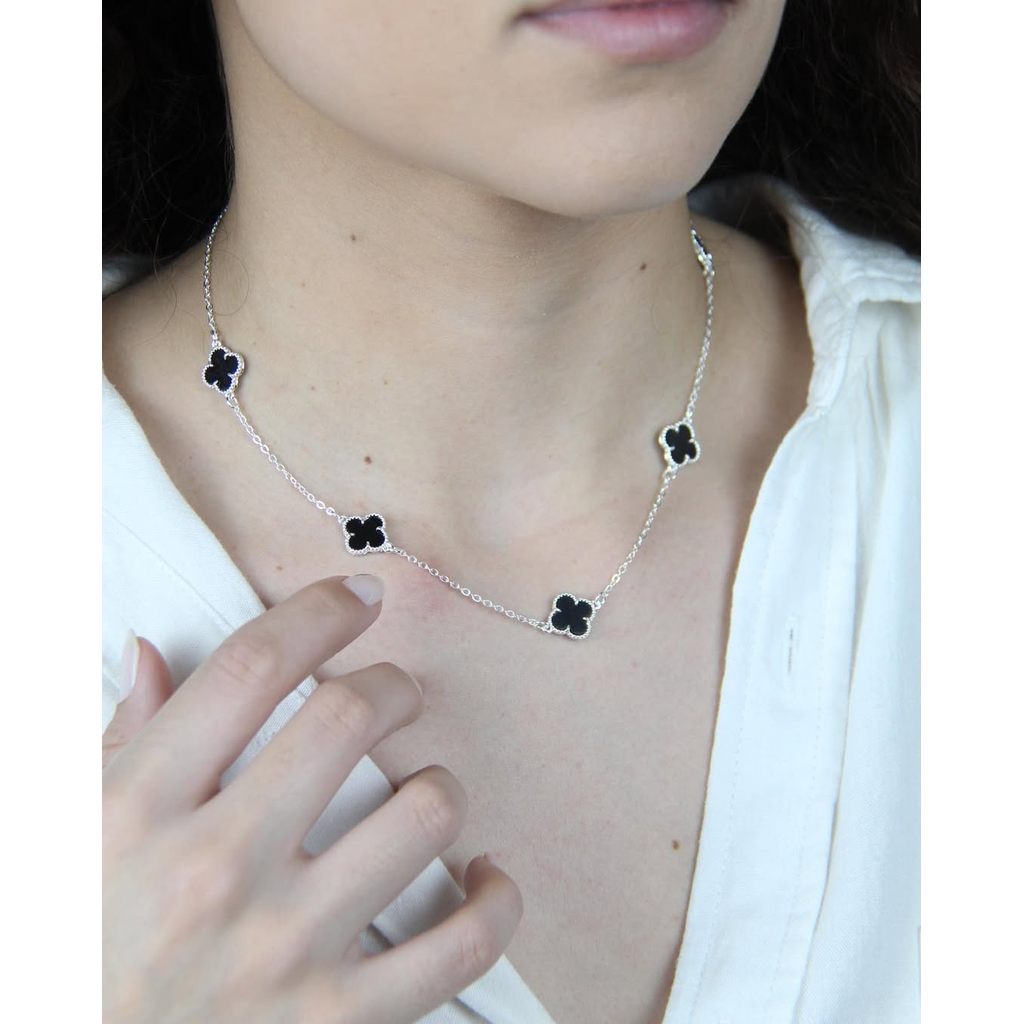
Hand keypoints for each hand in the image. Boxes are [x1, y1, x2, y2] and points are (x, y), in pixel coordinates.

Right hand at [102, 575, 522, 1023]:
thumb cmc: (74, 946)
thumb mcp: (68, 831)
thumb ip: (119, 738)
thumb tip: (155, 651)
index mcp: (141, 807)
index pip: (252, 668)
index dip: (320, 612)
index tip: (358, 597)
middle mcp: (217, 870)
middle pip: (350, 717)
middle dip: (390, 684)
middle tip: (391, 693)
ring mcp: (283, 948)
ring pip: (422, 814)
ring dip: (440, 783)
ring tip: (421, 791)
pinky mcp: (335, 1020)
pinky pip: (459, 948)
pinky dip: (492, 900)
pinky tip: (480, 875)